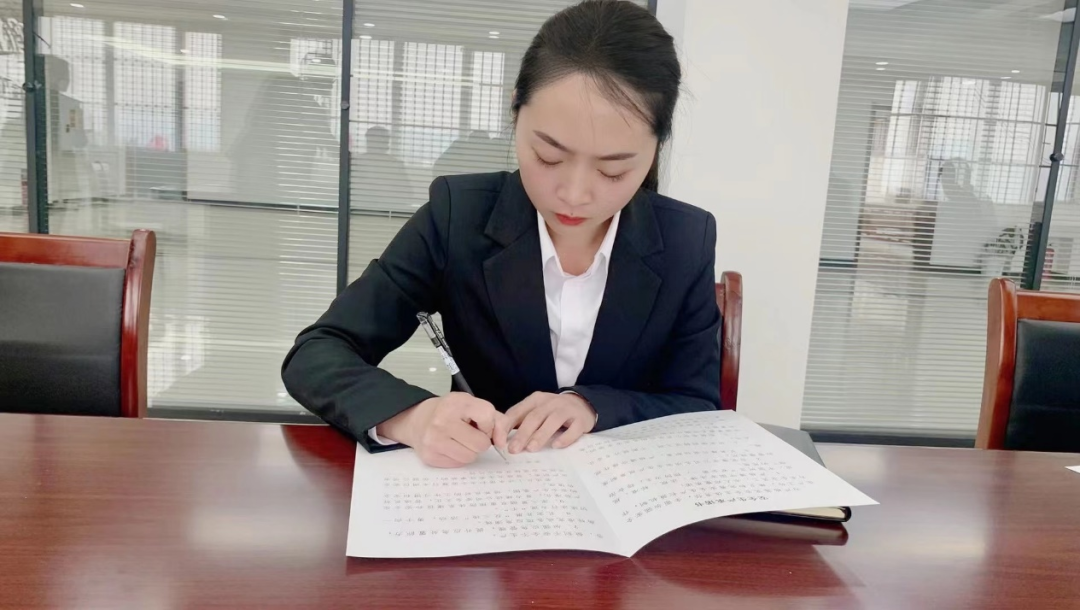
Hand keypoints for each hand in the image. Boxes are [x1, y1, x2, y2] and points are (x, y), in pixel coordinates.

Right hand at [378, 393, 504, 467]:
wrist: (419, 420)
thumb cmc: (452, 412)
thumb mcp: (474, 406)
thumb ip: (497, 420)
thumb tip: (502, 443)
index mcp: (456, 403)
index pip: (487, 416)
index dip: (489, 424)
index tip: (480, 423)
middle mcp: (442, 420)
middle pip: (481, 444)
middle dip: (480, 440)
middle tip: (469, 433)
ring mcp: (434, 440)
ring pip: (471, 457)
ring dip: (470, 451)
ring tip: (460, 440)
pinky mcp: (430, 457)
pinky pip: (458, 464)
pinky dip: (458, 457)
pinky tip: (450, 447)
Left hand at [494, 392, 595, 453]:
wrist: (582, 404)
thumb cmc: (552, 411)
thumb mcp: (535, 410)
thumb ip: (519, 421)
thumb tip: (499, 438)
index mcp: (535, 400)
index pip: (517, 412)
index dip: (507, 426)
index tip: (499, 442)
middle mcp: (550, 402)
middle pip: (534, 417)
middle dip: (522, 434)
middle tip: (513, 450)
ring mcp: (567, 410)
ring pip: (553, 421)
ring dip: (541, 435)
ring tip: (531, 449)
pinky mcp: (581, 420)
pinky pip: (573, 429)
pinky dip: (565, 437)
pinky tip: (556, 446)